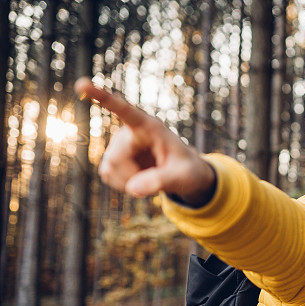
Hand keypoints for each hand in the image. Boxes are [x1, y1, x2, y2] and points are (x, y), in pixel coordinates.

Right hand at [74, 77, 216, 205]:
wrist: (182, 174)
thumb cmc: (187, 170)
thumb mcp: (183, 176)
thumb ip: (162, 181)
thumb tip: (133, 189)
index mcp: (149, 126)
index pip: (124, 110)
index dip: (102, 97)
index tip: (82, 84)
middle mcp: (129, 131)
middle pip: (116, 159)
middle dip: (132, 177)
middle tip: (156, 181)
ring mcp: (118, 144)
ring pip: (109, 170)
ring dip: (129, 182)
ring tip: (150, 177)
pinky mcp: (112, 158)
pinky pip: (107, 175)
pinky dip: (123, 185)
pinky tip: (139, 179)